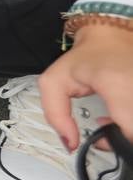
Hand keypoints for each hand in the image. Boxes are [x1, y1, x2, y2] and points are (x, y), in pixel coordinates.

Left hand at [40, 24, 132, 152]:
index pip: (131, 130)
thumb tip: (69, 144)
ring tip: (115, 121)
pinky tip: (124, 113)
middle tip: (108, 133)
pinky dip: (132, 120)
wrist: (112, 35)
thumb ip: (56, 115)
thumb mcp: (55, 81)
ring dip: (128, 130)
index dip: (118, 142)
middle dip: (123, 140)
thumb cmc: (85, 58)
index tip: (101, 139)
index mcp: (117, 84)